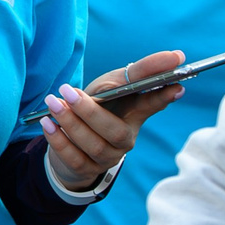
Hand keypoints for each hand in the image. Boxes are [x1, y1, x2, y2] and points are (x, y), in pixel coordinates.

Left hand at [41, 49, 186, 188]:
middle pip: (115, 132)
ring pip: (93, 145)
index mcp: (134, 116)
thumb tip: (175, 56)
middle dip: (90, 112)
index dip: (162, 97)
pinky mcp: (85, 168)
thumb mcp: (112, 84)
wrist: (71, 139)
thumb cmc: (98, 105)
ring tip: (52, 103)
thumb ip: (138, 72)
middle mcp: (125, 139)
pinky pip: (73, 158)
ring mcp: (107, 157)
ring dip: (71, 123)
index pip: (151, 105)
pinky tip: (47, 123)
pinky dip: (59, 140)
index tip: (176, 85)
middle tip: (66, 90)